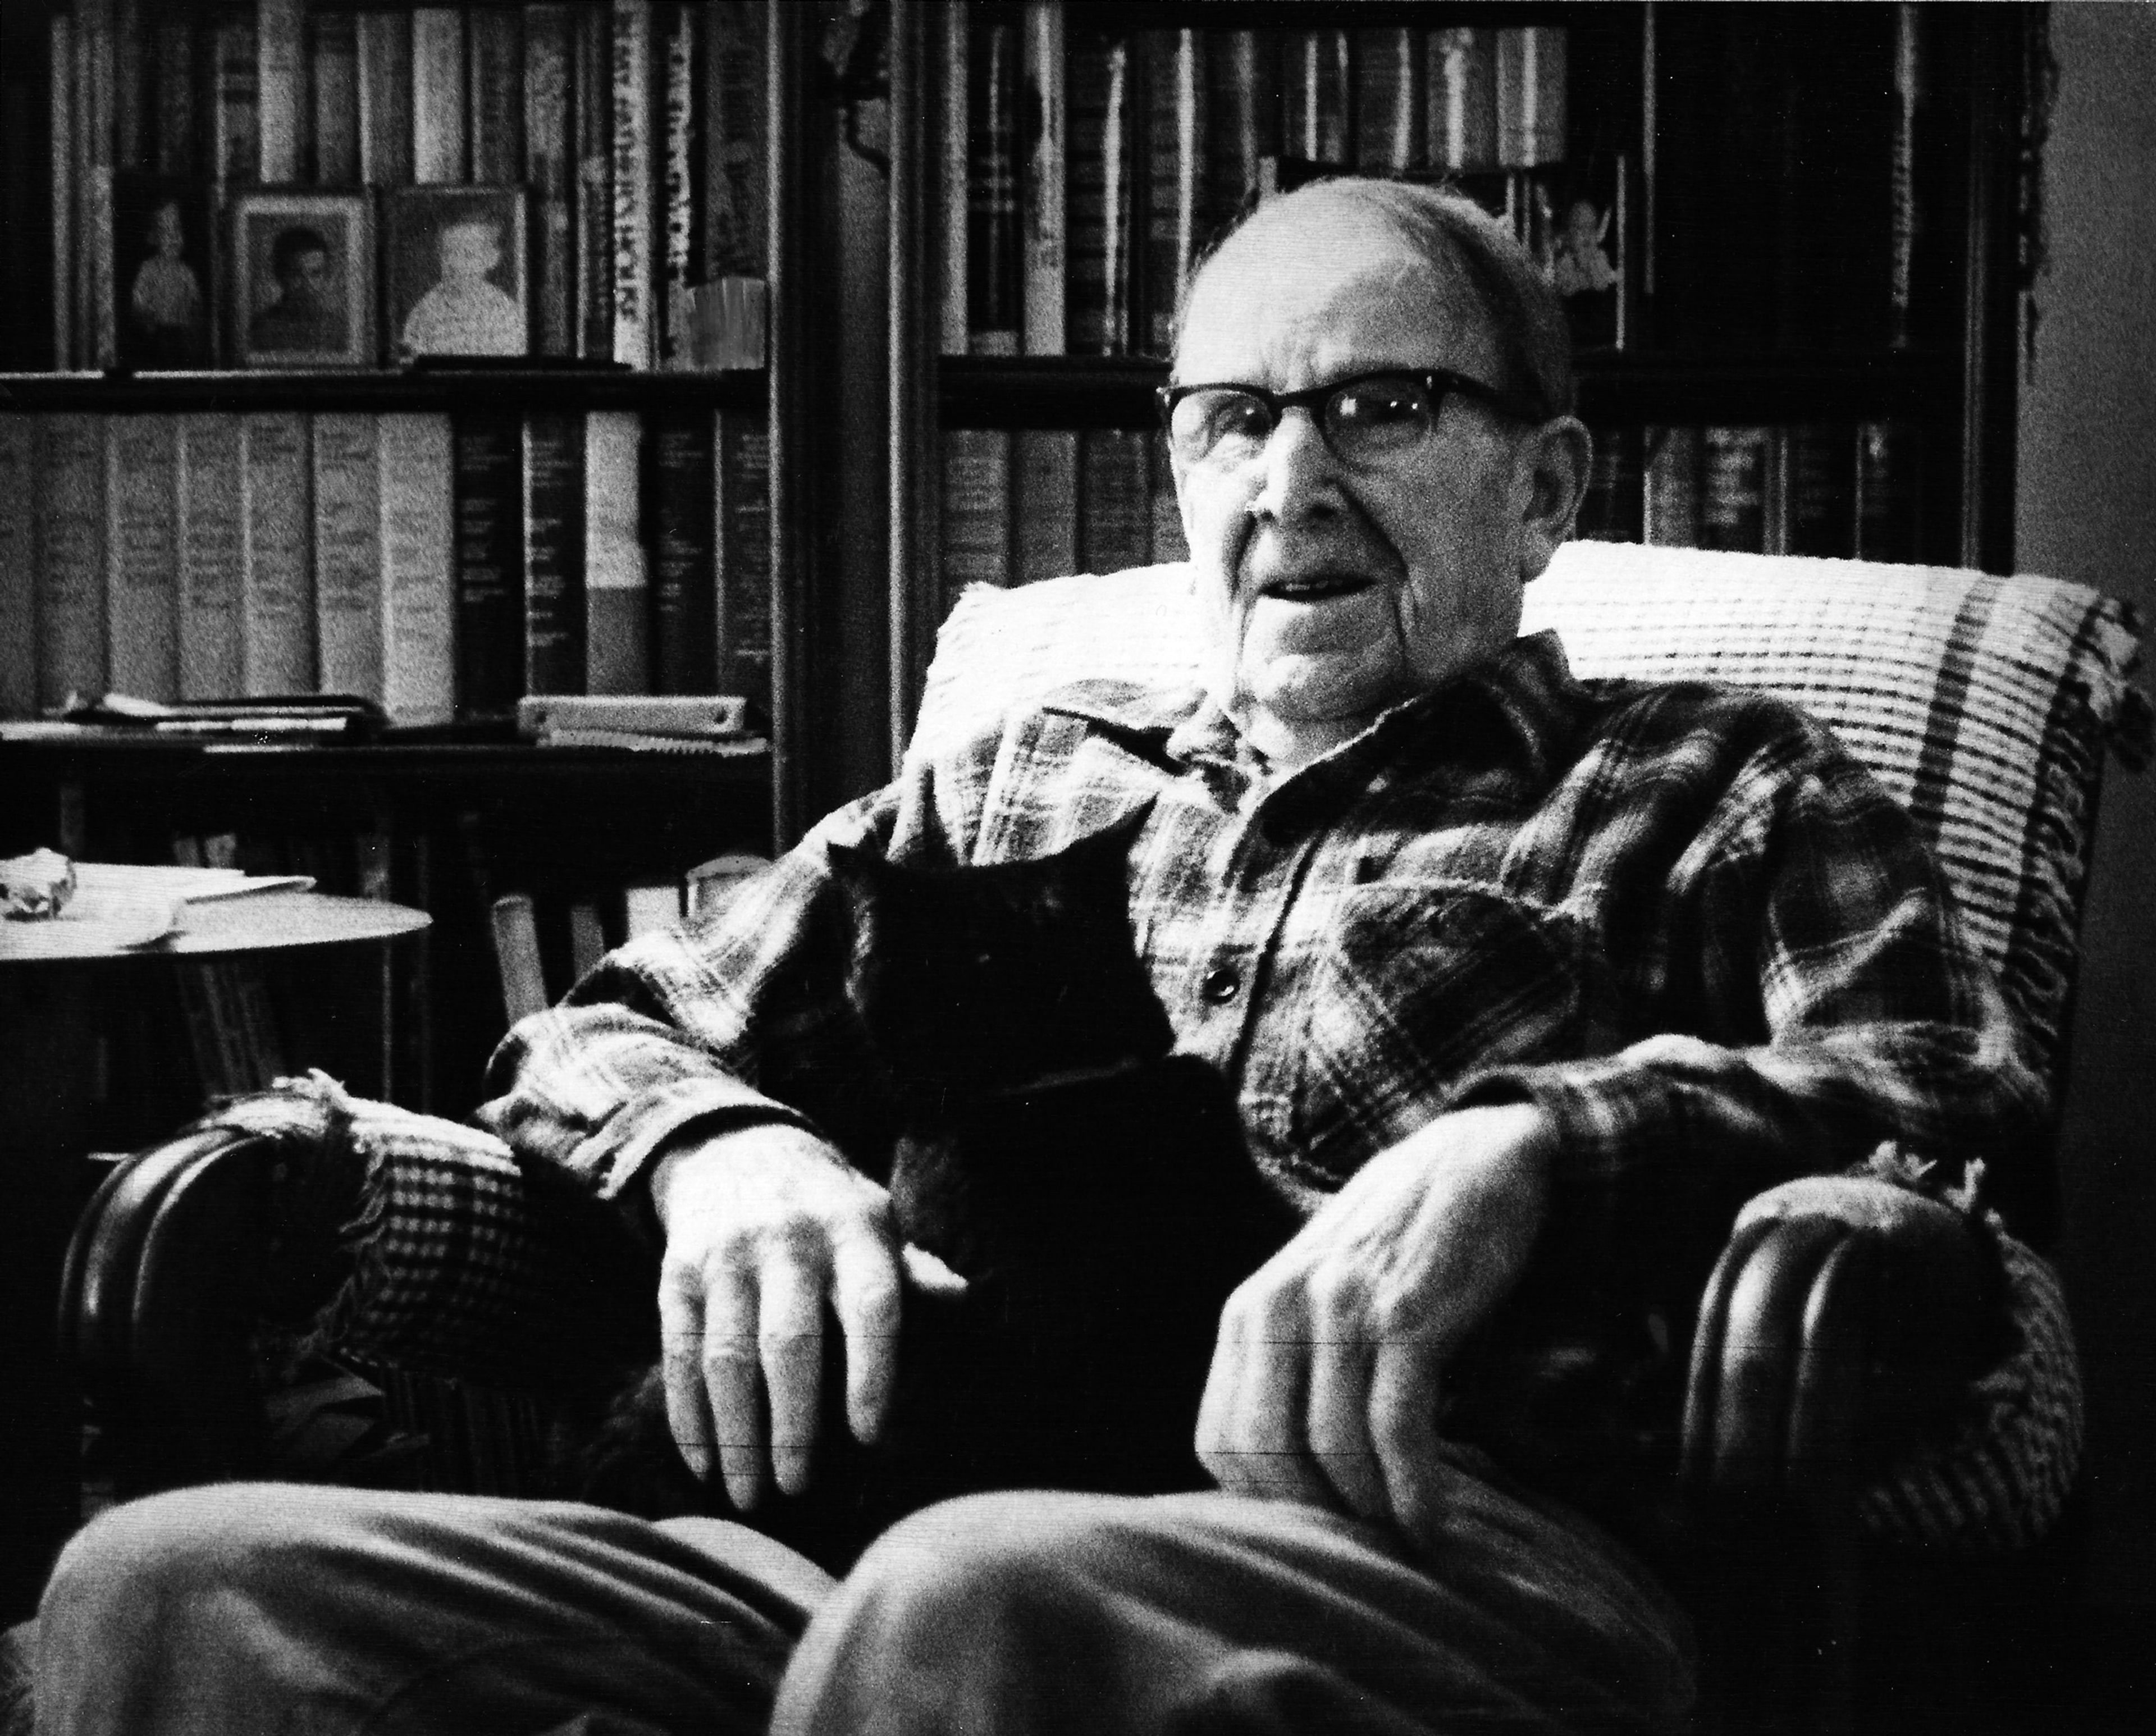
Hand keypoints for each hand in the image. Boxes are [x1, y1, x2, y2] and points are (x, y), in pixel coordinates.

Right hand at [648, 1124, 902, 1511]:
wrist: (738, 1150)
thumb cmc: (828, 1211)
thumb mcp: (877, 1223)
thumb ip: (913, 1269)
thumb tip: (962, 1299)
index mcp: (854, 1229)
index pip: (872, 1305)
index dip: (874, 1373)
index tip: (871, 1438)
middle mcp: (789, 1239)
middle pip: (791, 1343)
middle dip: (793, 1424)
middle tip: (800, 1489)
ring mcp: (728, 1255)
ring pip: (727, 1357)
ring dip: (736, 1434)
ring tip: (751, 1494)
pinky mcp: (679, 1273)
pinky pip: (679, 1353)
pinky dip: (688, 1415)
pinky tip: (703, 1462)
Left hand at [1194, 1102, 1554, 1542]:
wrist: (1467, 1160)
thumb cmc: (1393, 1249)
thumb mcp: (1315, 1297)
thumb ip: (1289, 1367)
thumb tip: (1287, 1480)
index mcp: (1248, 1311)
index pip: (1219, 1441)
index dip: (1262, 1502)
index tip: (1313, 1530)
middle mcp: (1281, 1308)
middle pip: (1268, 1455)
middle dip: (1317, 1517)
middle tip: (1365, 1549)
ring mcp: (1342, 1310)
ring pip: (1332, 1451)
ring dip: (1371, 1514)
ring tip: (1404, 1544)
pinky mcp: (1406, 1317)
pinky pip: (1395, 1429)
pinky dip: (1412, 1492)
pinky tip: (1431, 1525)